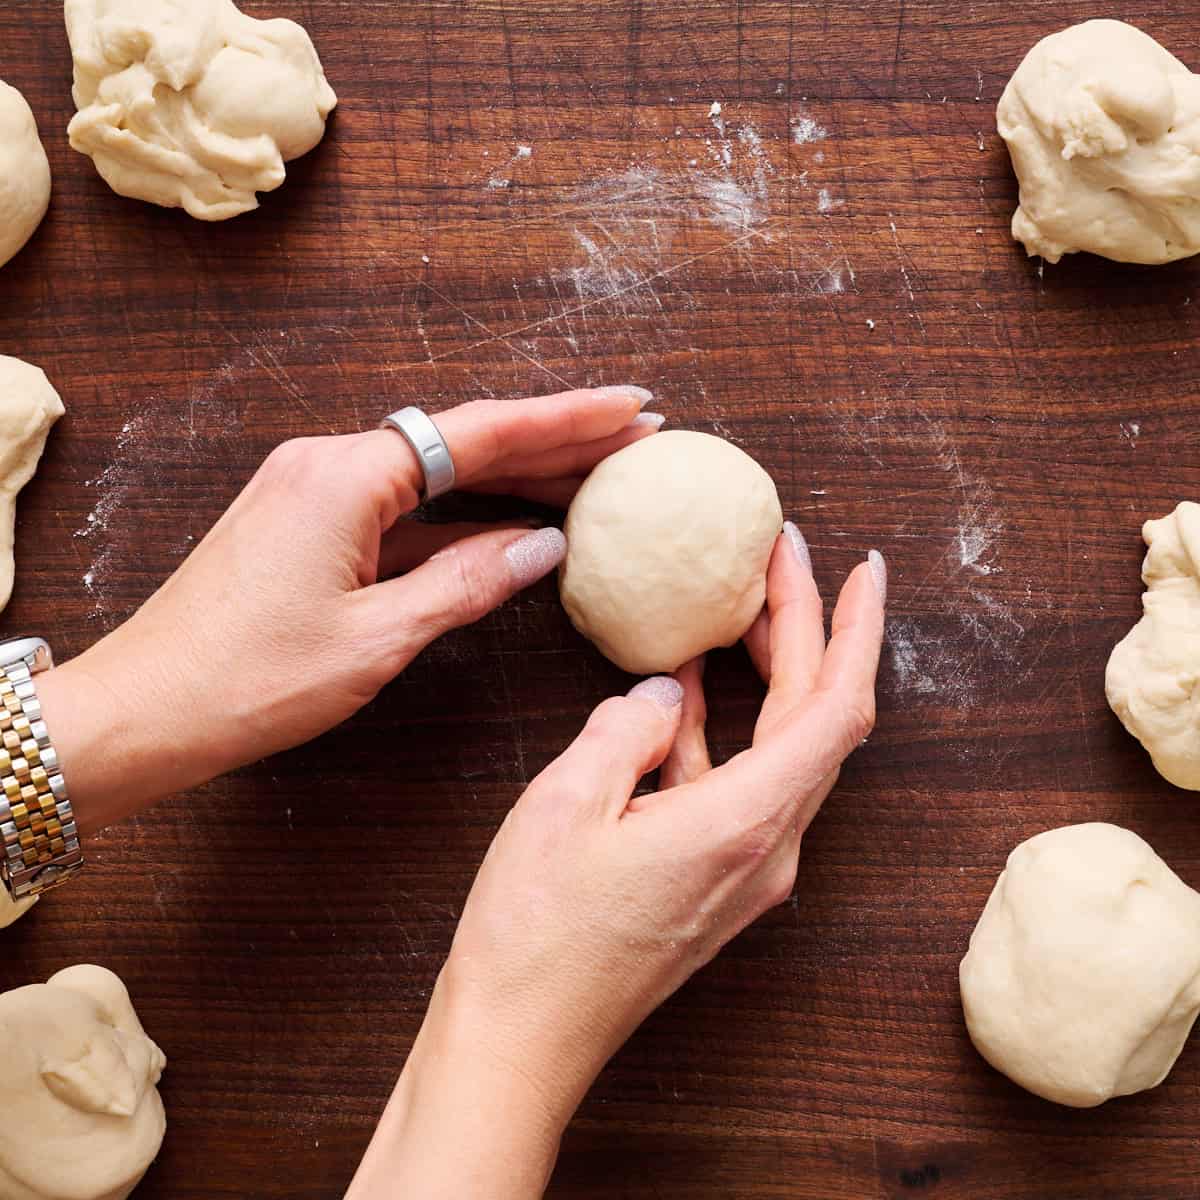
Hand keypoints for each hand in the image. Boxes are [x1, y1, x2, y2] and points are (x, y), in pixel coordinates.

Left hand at [38, 385, 660, 831]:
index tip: (630, 408)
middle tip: (632, 440)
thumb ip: (466, 583)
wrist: (145, 709)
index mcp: (346, 476)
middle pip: (465, 441)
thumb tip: (543, 547)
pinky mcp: (309, 524)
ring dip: (512, 477)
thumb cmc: (248, 679)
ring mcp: (316, 492)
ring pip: (436, 473)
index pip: (482, 432)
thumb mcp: (377, 638)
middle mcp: (330, 465)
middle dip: (552, 440)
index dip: (566, 419)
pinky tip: (512, 527)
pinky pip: (404, 507)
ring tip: (594, 477)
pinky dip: (461, 516)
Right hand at [350, 527, 885, 1198]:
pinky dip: (722, 730)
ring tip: (735, 611)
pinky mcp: (718, 882)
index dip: (857, 629)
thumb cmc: (537, 935)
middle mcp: (767, 849)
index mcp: (743, 822)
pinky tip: (682, 695)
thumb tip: (665, 694)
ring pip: (780, 750)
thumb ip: (626, 730)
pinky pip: (740, 785)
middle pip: (814, 719)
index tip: (863, 568)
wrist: (522, 1043)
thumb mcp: (566, 803)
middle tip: (780, 561)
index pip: (836, 707)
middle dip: (805, 632)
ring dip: (766, 678)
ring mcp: (747, 871)